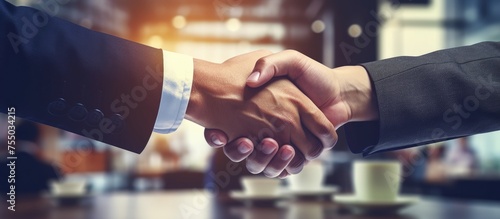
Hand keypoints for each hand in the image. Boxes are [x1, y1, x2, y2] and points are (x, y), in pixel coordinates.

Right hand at [204, 50, 377, 175]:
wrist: (340, 92)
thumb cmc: (312, 75)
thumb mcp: (290, 61)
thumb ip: (270, 64)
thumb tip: (251, 81)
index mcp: (257, 111)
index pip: (223, 129)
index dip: (216, 136)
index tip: (217, 133)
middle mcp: (265, 130)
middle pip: (240, 152)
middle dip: (238, 152)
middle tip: (245, 142)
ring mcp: (280, 145)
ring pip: (260, 163)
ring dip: (262, 159)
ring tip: (272, 143)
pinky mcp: (295, 155)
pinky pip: (282, 169)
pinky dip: (281, 165)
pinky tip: (287, 150)